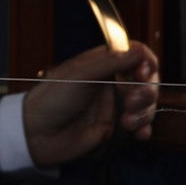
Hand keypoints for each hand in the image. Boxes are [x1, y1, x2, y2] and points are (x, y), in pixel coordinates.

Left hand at [23, 42, 158, 167]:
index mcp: (100, 64)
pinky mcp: (115, 125)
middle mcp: (110, 82)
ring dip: (144, 112)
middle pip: (146, 79)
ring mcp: (113, 104)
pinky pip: (141, 124)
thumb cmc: (51, 99)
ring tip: (126, 121)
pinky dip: (145, 128)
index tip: (143, 73)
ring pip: (146, 103)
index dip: (145, 62)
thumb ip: (110, 62)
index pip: (134, 55)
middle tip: (131, 101)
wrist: (38, 134)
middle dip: (146, 90)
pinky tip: (139, 134)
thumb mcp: (79, 75)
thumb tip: (139, 50)